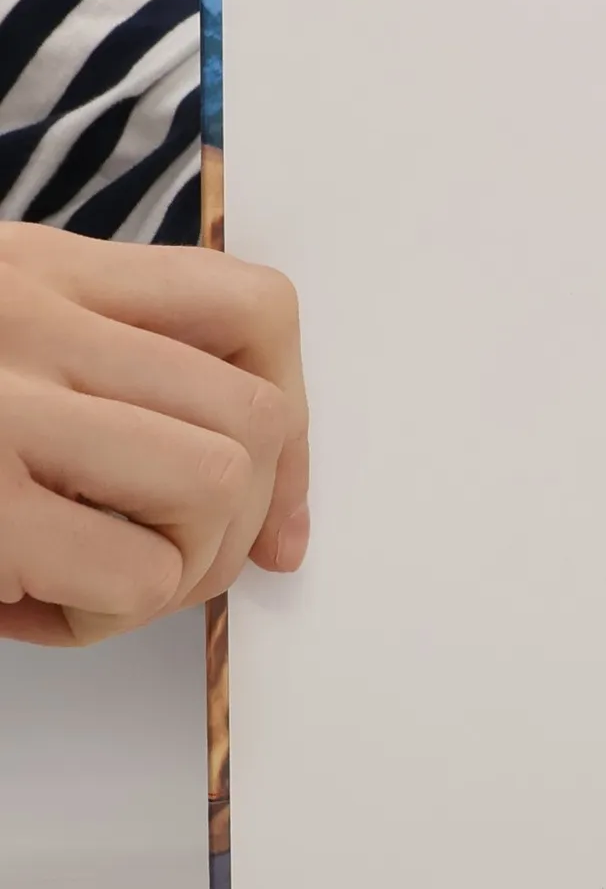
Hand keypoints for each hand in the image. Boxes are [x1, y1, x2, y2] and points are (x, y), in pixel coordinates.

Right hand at [0, 223, 308, 646]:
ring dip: (177, 568)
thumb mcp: (4, 359)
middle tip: (159, 562)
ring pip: (219, 484)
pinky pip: (140, 576)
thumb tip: (271, 511)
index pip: (252, 307)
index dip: (292, 419)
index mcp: (41, 270)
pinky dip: (104, 618)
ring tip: (87, 582)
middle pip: (255, 413)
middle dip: (238, 518)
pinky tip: (29, 606)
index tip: (273, 503)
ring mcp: (1, 403)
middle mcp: (25, 314)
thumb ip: (110, 376)